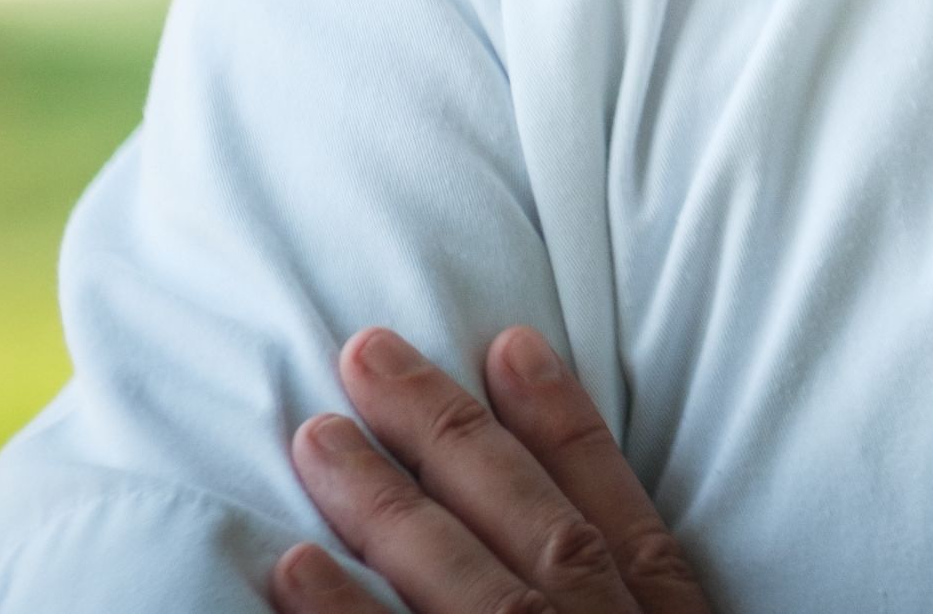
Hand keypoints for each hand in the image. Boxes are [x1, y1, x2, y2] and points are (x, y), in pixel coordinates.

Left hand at [270, 324, 713, 613]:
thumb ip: (640, 593)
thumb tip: (580, 542)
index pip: (618, 512)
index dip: (563, 422)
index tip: (512, 344)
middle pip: (529, 523)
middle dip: (449, 431)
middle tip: (368, 354)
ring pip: (464, 580)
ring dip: (386, 504)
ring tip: (316, 436)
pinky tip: (293, 565)